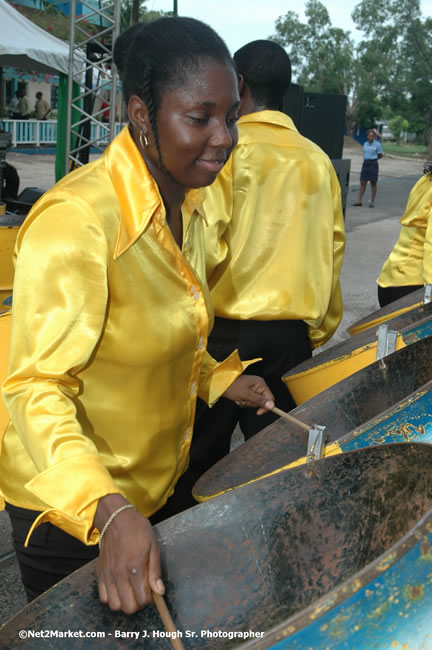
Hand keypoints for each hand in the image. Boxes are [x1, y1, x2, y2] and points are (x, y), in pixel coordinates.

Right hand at [95, 494, 163, 613]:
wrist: (116, 518)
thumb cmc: (138, 530)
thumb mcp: (153, 546)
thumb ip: (155, 570)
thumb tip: (159, 591)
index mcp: (135, 568)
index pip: (142, 599)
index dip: (150, 599)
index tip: (152, 590)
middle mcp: (120, 575)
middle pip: (128, 607)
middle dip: (138, 603)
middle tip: (141, 591)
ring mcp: (108, 575)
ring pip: (114, 605)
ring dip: (124, 602)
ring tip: (130, 590)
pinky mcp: (100, 574)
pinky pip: (103, 597)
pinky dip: (111, 597)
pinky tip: (118, 587)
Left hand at [222, 375, 274, 414]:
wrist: (221, 384)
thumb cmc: (233, 387)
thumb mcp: (247, 395)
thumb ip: (259, 400)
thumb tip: (271, 405)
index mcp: (260, 383)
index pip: (270, 398)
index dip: (266, 406)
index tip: (258, 412)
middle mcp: (258, 385)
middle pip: (262, 401)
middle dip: (252, 403)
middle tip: (244, 399)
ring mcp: (253, 389)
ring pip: (254, 402)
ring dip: (246, 403)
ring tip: (239, 398)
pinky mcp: (248, 392)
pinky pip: (249, 401)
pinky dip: (243, 402)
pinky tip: (238, 399)